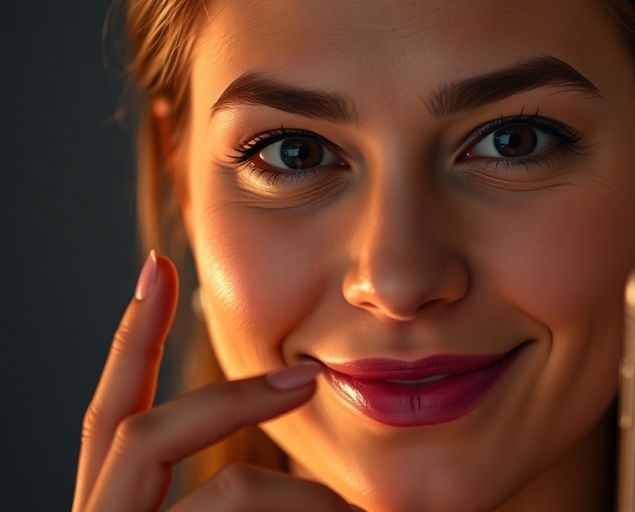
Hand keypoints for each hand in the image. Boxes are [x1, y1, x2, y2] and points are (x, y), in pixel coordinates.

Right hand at [72, 252, 351, 511]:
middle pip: (142, 438)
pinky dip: (316, 511)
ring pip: (230, 491)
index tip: (160, 265)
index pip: (115, 418)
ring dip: (306, 496)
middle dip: (235, 402)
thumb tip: (310, 405)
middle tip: (312, 377)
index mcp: (121, 509)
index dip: (132, 343)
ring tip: (360, 511)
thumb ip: (263, 490)